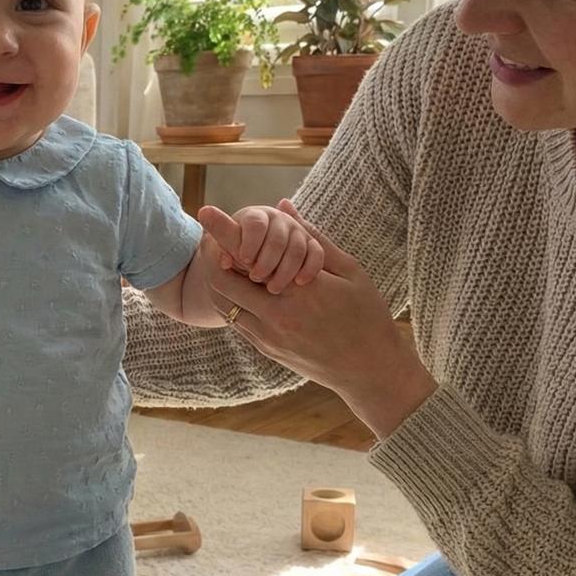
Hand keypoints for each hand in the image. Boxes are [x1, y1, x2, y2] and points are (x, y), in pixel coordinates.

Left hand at [200, 199, 436, 437]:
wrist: (369, 369)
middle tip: (214, 240)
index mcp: (299, 289)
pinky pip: (236, 321)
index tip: (206, 214)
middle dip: (213, 256)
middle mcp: (277, 314)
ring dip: (218, 280)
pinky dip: (232, 301)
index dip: (222, 233)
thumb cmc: (367, 314)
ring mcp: (268, 335)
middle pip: (221, 280)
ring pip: (223, 304)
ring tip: (225, 261)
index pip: (246, 255)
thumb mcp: (348, 270)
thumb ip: (312, 237)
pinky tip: (241, 287)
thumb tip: (284, 205)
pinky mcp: (265, 349)